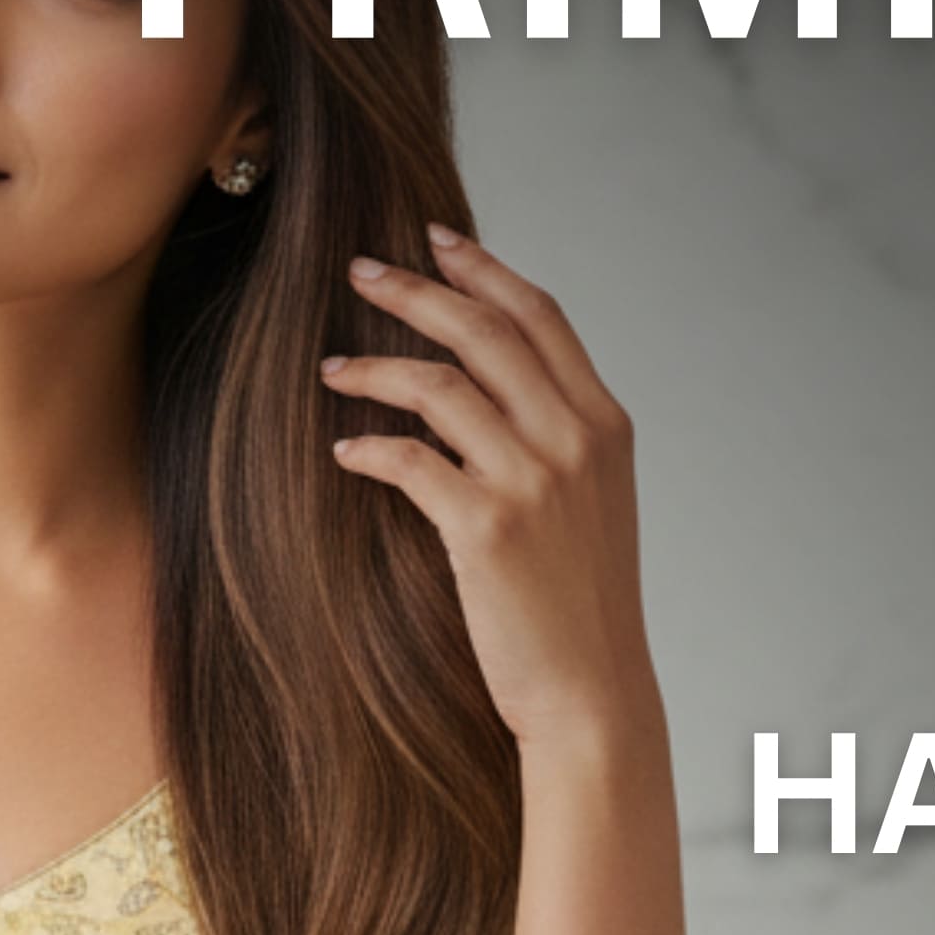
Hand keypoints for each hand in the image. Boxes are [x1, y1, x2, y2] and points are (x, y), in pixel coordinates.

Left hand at [323, 225, 658, 757]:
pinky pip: (410, 461)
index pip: (541, 315)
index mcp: (604, 424)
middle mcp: (574, 439)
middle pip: (484, 330)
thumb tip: (499, 393)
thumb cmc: (581, 607)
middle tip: (359, 271)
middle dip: (415, 289)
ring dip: (374, 366)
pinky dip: (369, 447)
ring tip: (330, 368)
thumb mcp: (592, 507)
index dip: (484, 269)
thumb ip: (558, 441)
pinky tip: (344, 450)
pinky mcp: (485, 529)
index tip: (436, 240)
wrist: (593, 694)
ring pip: (440, 385)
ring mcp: (533, 481)